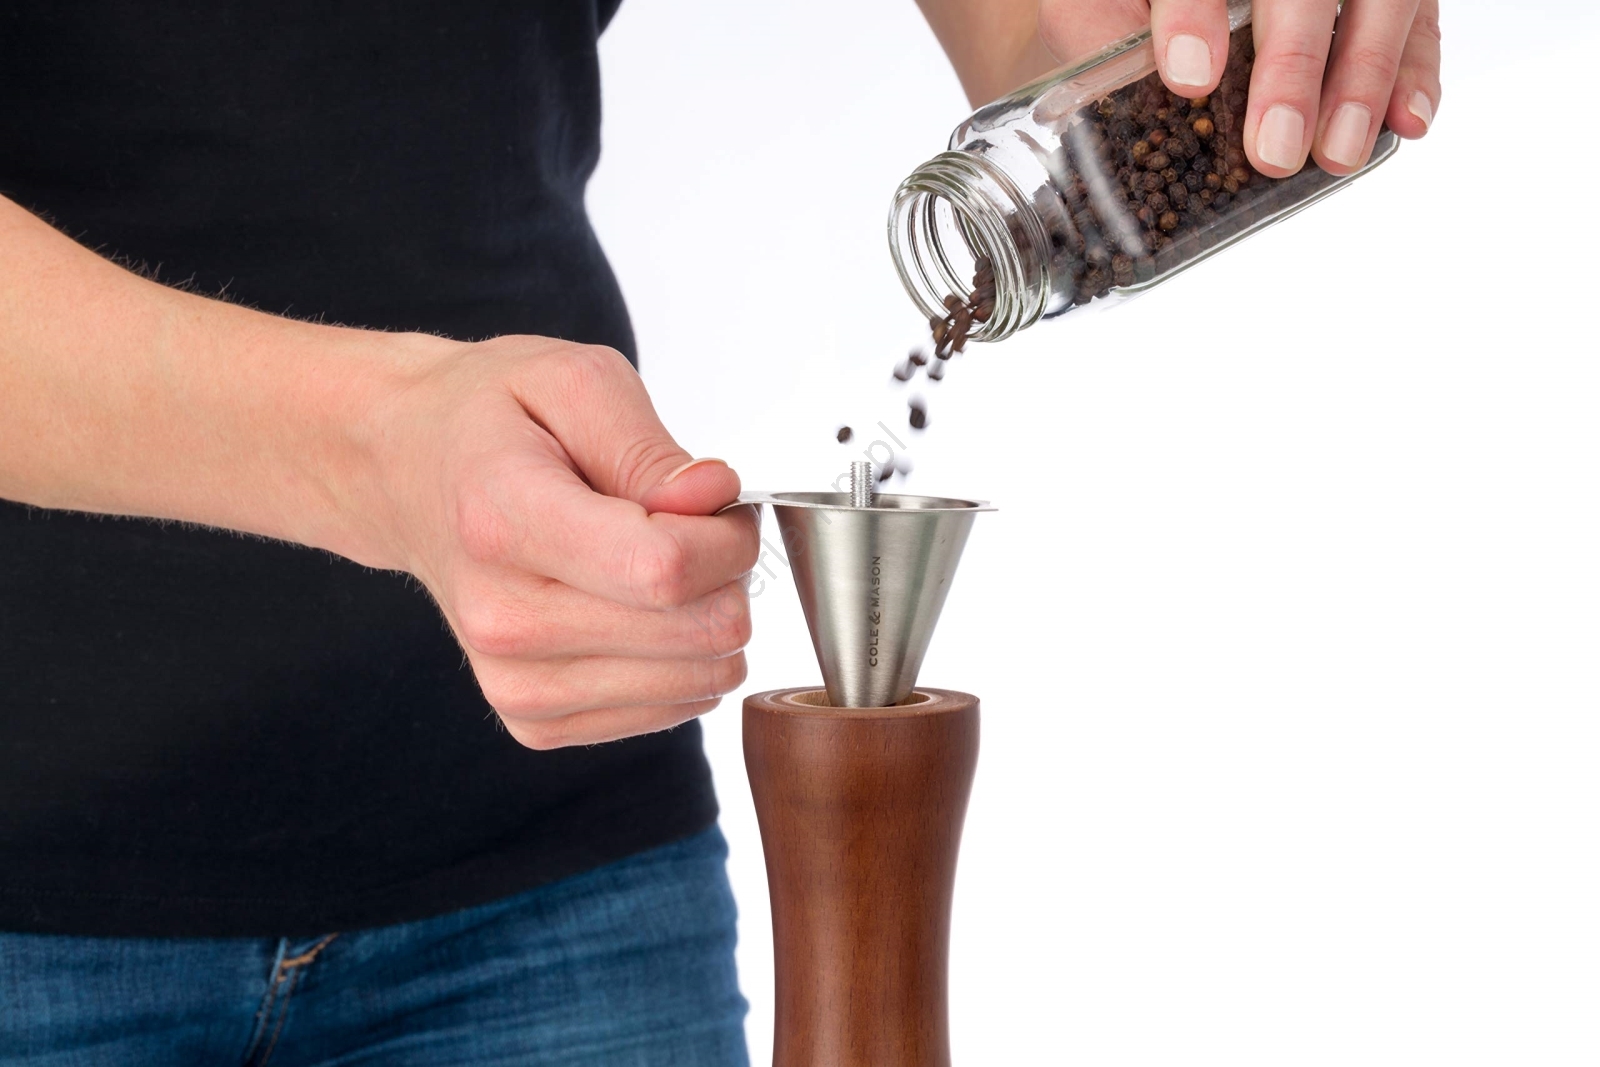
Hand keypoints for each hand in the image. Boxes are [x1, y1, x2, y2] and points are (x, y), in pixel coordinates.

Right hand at [367, 335, 758, 749]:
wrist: (406, 473)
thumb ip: (650, 447)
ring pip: (698, 681)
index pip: (664, 569)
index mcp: (503, 522)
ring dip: (707, 618)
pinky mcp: (534, 720)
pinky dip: (680, 659)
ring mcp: (514, 682)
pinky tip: (637, 608)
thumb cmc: (492, 423)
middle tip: (692, 527)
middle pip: (695, 633)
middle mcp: (502, 619)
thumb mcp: (573, 382)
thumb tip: (714, 499)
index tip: (719, 501)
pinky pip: (672, 709)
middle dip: (728, 575)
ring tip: (657, 563)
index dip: (727, 538)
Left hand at [1038, 0, 1440, 176]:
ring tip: (1333, 154)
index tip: (1190, 79)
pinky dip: (1416, 71)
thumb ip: (1095, 30)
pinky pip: (1421, 19)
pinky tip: (1404, 122)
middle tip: (1272, 147)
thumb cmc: (1128, 6)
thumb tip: (1111, 97)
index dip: (1195, 14)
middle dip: (1292, 63)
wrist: (1154, 7)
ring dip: (1363, 77)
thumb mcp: (1093, 6)